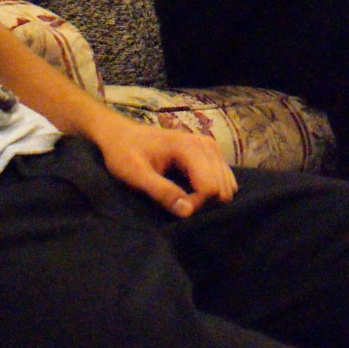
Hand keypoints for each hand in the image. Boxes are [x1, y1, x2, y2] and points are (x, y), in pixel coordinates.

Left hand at [92, 116, 235, 217]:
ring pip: (227, 186)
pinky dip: (212, 192)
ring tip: (183, 198)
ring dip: (208, 199)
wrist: (122, 135)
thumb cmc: (125, 154)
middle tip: (177, 203)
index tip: (173, 206)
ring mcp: (212, 147)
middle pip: (222, 188)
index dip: (194, 204)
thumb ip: (161, 192)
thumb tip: (187, 212)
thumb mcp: (135, 175)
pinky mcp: (212, 153)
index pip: (210, 187)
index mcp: (190, 147)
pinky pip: (224, 180)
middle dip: (202, 203)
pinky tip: (192, 192)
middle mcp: (207, 144)